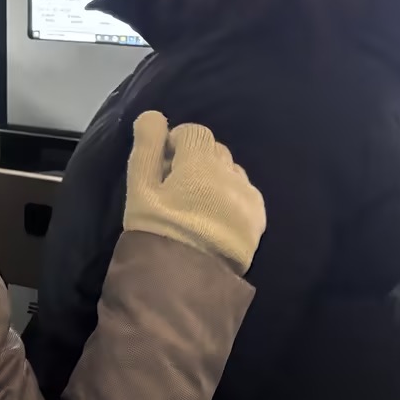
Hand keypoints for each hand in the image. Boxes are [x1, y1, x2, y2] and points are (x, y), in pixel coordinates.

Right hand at [123, 111, 265, 275]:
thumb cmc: (157, 230)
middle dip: (197, 160)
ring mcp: (249, 197)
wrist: (185, 284)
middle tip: (178, 188)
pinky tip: (216, 217)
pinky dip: (231, 197)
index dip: (176, 144)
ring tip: (197, 205)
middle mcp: (231, 173)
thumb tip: (154, 115)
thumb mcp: (140, 188)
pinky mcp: (259, 219)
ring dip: (216, 178)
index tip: (165, 168)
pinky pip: (246, 193)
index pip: (194, 132)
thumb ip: (147, 147)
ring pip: (231, 171)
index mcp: (201, 162)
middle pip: (214, 150)